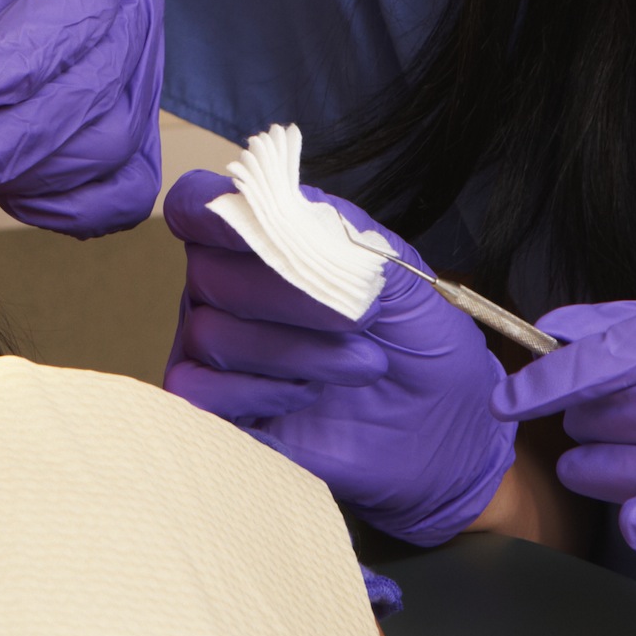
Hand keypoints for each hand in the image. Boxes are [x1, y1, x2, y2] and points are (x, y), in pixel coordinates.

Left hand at [0, 0, 162, 234]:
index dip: (40, 49)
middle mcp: (128, 13)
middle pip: (101, 85)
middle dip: (20, 132)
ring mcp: (130, 83)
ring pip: (109, 145)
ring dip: (28, 172)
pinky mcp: (118, 143)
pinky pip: (121, 192)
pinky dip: (67, 207)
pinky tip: (10, 195)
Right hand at [161, 172, 513, 545]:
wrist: (440, 431)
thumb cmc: (420, 345)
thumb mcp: (405, 280)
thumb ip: (349, 236)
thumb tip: (298, 208)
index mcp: (263, 242)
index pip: (197, 204)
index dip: (214, 214)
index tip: (264, 230)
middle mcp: (228, 290)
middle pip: (207, 271)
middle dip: (288, 294)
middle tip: (359, 320)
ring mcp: (219, 349)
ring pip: (209, 332)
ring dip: (292, 350)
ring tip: (361, 365)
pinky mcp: (220, 407)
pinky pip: (196, 388)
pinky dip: (256, 390)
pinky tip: (307, 394)